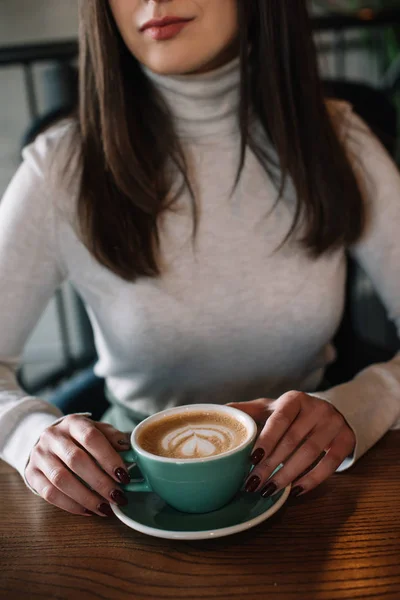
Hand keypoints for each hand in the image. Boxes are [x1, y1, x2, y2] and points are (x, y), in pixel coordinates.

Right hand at [25, 415, 131, 516]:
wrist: (46, 441)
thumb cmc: (79, 438)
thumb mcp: (96, 430)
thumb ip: (112, 437)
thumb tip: (127, 448)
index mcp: (73, 422)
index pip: (91, 437)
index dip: (109, 458)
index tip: (124, 476)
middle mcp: (53, 436)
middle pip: (76, 460)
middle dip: (100, 482)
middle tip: (118, 496)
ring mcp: (39, 455)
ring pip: (61, 479)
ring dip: (86, 497)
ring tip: (105, 508)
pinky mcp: (31, 474)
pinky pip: (49, 494)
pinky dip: (71, 505)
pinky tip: (88, 510)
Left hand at [229, 391, 354, 497]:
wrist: (327, 413)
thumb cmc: (291, 413)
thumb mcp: (270, 408)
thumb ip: (247, 411)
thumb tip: (220, 410)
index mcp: (294, 398)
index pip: (280, 419)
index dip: (267, 439)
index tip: (252, 459)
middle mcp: (317, 407)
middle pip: (293, 440)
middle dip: (272, 464)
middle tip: (254, 483)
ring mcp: (334, 423)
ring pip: (311, 453)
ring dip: (288, 475)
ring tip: (269, 490)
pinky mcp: (347, 439)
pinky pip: (330, 463)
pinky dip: (312, 479)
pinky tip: (295, 490)